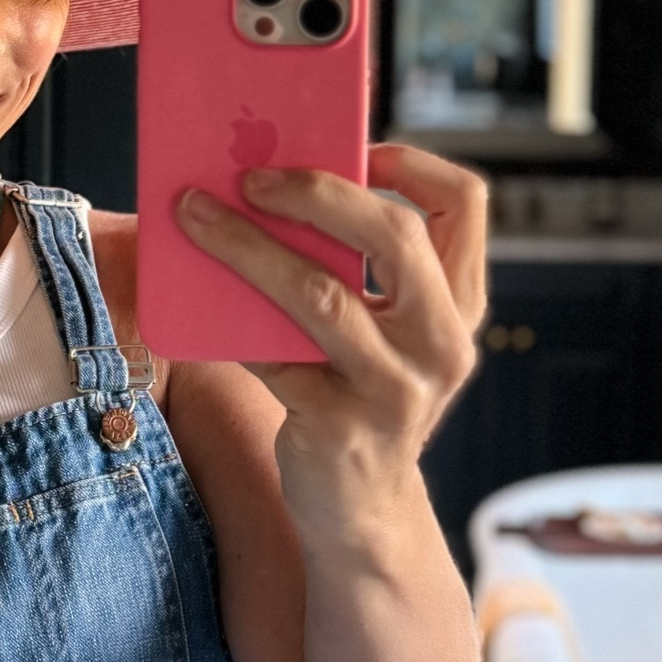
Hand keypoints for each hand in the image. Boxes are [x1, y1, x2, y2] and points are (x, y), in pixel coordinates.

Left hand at [174, 143, 485, 548]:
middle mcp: (442, 344)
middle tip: (253, 176)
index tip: (356, 147)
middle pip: (394, 234)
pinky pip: (274, 354)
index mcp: (460, 307)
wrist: (359, 514)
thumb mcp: (382, 336)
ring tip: (196, 215)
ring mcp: (396, 389)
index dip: (412, 162)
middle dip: (317, 190)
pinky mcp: (339, 426)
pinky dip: (231, 323)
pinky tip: (197, 299)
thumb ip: (359, 273)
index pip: (465, 206)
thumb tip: (271, 190)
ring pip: (322, 293)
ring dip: (249, 246)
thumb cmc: (359, 402)